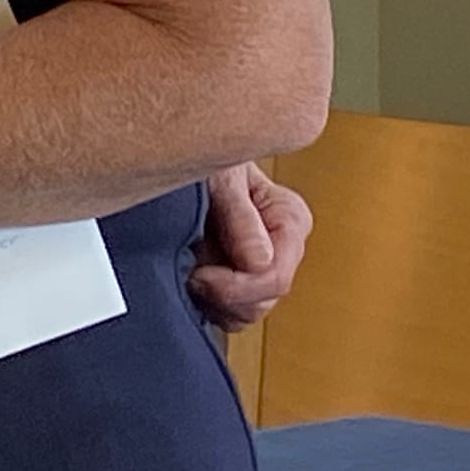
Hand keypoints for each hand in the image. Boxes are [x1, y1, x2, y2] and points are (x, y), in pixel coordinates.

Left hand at [189, 162, 311, 331]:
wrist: (179, 155)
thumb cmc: (203, 156)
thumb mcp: (220, 175)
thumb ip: (239, 214)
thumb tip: (260, 262)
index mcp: (290, 218)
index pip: (276, 277)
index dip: (236, 285)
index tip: (201, 273)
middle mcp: (282, 247)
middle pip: (263, 301)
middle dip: (222, 294)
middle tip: (190, 270)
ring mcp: (261, 267)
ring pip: (247, 314)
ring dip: (213, 300)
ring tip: (189, 267)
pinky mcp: (239, 282)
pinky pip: (230, 316)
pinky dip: (207, 304)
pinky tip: (191, 277)